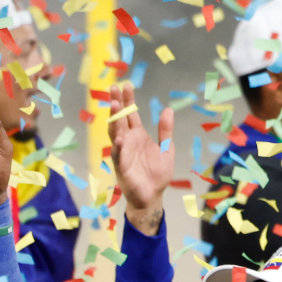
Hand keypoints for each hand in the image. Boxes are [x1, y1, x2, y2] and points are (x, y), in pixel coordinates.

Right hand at [106, 84, 173, 235]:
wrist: (152, 196)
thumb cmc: (157, 173)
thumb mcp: (167, 149)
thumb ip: (166, 131)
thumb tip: (168, 109)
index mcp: (138, 135)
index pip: (131, 114)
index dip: (128, 100)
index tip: (126, 85)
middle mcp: (128, 141)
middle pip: (120, 119)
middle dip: (116, 104)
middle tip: (113, 88)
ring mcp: (122, 152)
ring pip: (115, 132)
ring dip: (114, 120)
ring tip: (114, 105)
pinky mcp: (121, 166)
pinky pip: (118, 154)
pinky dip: (118, 146)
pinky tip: (119, 137)